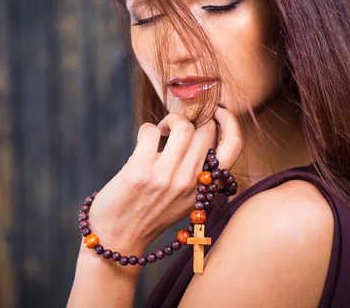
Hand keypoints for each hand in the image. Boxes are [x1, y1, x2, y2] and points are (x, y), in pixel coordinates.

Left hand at [85, 106, 242, 255]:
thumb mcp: (183, 200)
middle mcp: (190, 182)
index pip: (232, 148)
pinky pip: (150, 131)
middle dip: (191, 119)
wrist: (117, 237)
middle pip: (206, 130)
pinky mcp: (140, 170)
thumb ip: (195, 174)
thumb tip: (198, 135)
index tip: (218, 111)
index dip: (230, 122)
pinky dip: (146, 129)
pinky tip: (142, 142)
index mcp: (203, 188)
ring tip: (160, 132)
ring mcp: (166, 176)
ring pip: (183, 126)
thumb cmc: (148, 214)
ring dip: (170, 121)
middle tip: (174, 129)